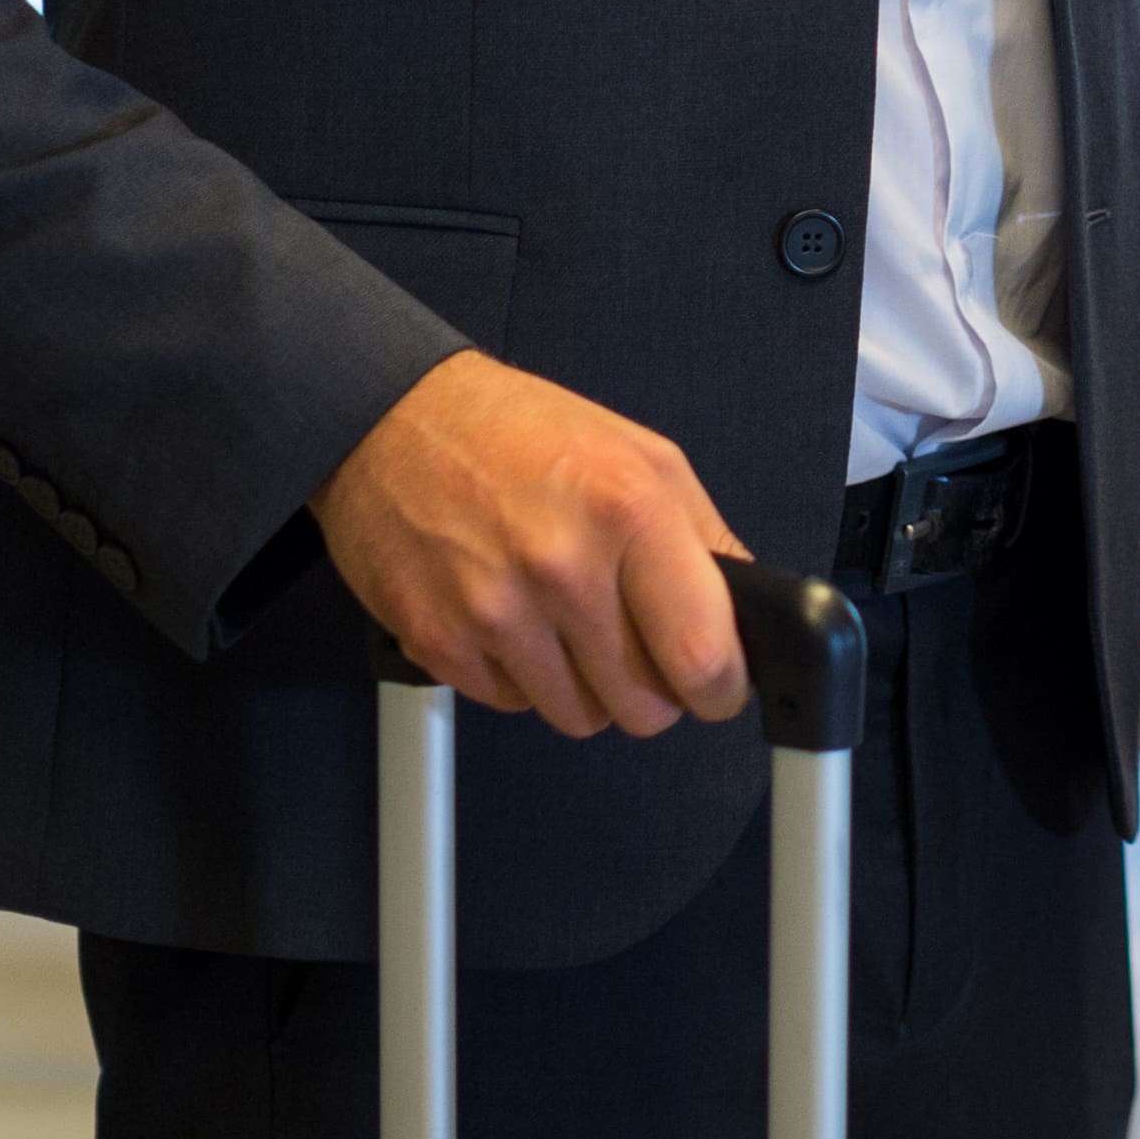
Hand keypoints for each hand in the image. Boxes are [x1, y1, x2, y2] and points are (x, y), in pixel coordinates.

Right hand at [309, 351, 748, 739]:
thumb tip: (748, 614)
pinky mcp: (439, 644)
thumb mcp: (643, 456)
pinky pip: (513, 705)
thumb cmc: (523, 433)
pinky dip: (524, 679)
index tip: (717, 686)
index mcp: (629, 510)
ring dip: (587, 687)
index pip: (701, 656)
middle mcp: (563, 568)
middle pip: (642, 707)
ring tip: (570, 622)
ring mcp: (495, 612)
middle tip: (639, 647)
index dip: (720, 688)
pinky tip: (517, 620)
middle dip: (653, 689)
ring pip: (578, 717)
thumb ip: (706, 539)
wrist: (391, 421)